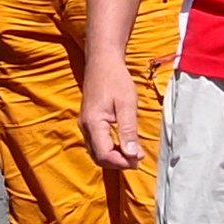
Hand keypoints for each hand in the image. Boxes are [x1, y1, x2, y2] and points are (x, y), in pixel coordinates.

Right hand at [78, 53, 143, 170]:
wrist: (102, 61)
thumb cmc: (116, 79)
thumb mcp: (127, 104)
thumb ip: (128, 131)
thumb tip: (132, 155)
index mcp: (93, 123)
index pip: (105, 155)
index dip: (122, 162)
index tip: (138, 159)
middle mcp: (85, 127)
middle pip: (99, 158)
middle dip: (118, 162)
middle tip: (137, 158)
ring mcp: (85, 125)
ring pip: (97, 152)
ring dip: (114, 156)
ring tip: (133, 152)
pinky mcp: (88, 122)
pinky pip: (97, 143)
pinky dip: (110, 148)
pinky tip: (123, 143)